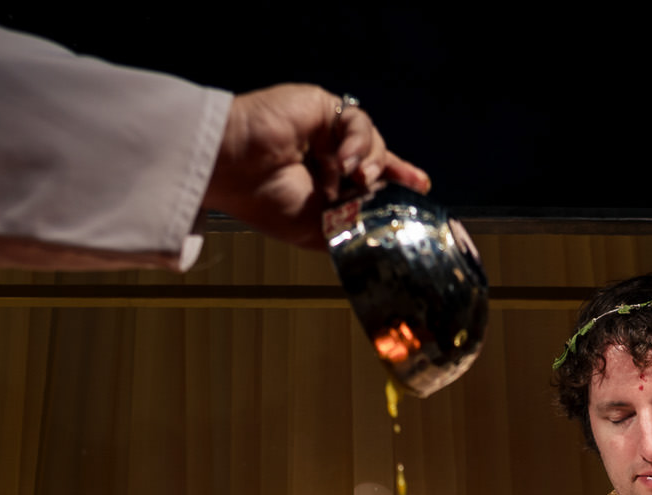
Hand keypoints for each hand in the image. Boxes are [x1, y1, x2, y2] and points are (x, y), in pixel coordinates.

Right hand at [202, 84, 429, 249]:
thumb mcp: (319, 230)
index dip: (396, 186)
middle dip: (396, 173)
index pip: (370, 184)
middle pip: (377, 160)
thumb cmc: (263, 200)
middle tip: (410, 185)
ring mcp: (326, 131)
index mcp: (326, 187)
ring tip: (357, 178)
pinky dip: (357, 142)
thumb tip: (389, 229)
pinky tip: (345, 161)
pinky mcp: (322, 107)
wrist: (232, 169)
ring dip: (372, 161)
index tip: (420, 191)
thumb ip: (354, 225)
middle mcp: (328, 157)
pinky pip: (356, 122)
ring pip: (371, 142)